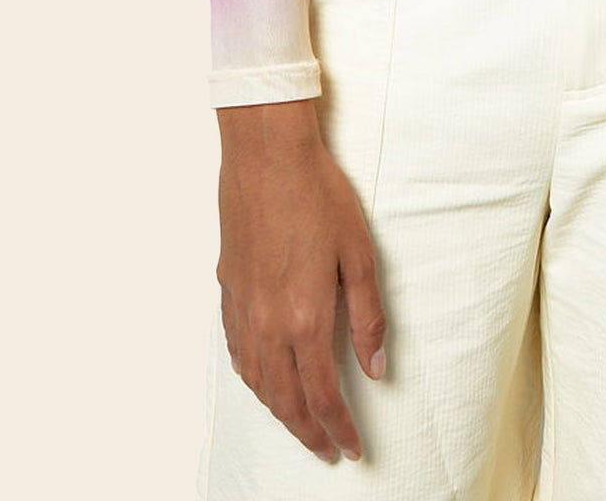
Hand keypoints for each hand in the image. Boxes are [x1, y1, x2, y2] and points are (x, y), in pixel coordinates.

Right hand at [215, 99, 387, 462]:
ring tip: (301, 424)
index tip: (352, 447)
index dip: (339, 429)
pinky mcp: (228, 289)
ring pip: (257, 382)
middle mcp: (269, 323)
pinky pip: (237, 351)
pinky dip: (252, 378)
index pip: (323, 395)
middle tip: (328, 450)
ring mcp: (243, 308)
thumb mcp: (360, 254)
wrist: (267, 155)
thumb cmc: (318, 195)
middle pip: (286, 400)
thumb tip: (377, 368)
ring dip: (279, 411)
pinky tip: (262, 379)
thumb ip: (369, 318)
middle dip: (309, 433)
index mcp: (306, 318)